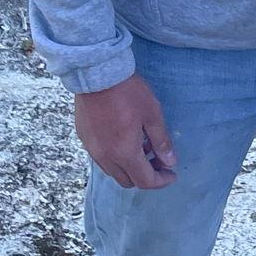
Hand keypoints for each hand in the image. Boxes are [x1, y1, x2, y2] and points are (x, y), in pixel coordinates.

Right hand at [75, 73, 177, 189]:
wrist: (97, 75)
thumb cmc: (128, 93)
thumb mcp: (152, 114)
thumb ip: (161, 141)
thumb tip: (170, 162)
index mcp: (125, 153)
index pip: (145, 181)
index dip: (161, 181)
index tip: (171, 174)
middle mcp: (106, 157)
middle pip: (128, 181)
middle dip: (146, 176)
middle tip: (158, 160)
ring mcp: (92, 149)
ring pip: (113, 172)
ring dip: (129, 167)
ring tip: (142, 148)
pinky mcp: (84, 139)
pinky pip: (102, 159)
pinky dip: (116, 158)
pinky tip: (123, 139)